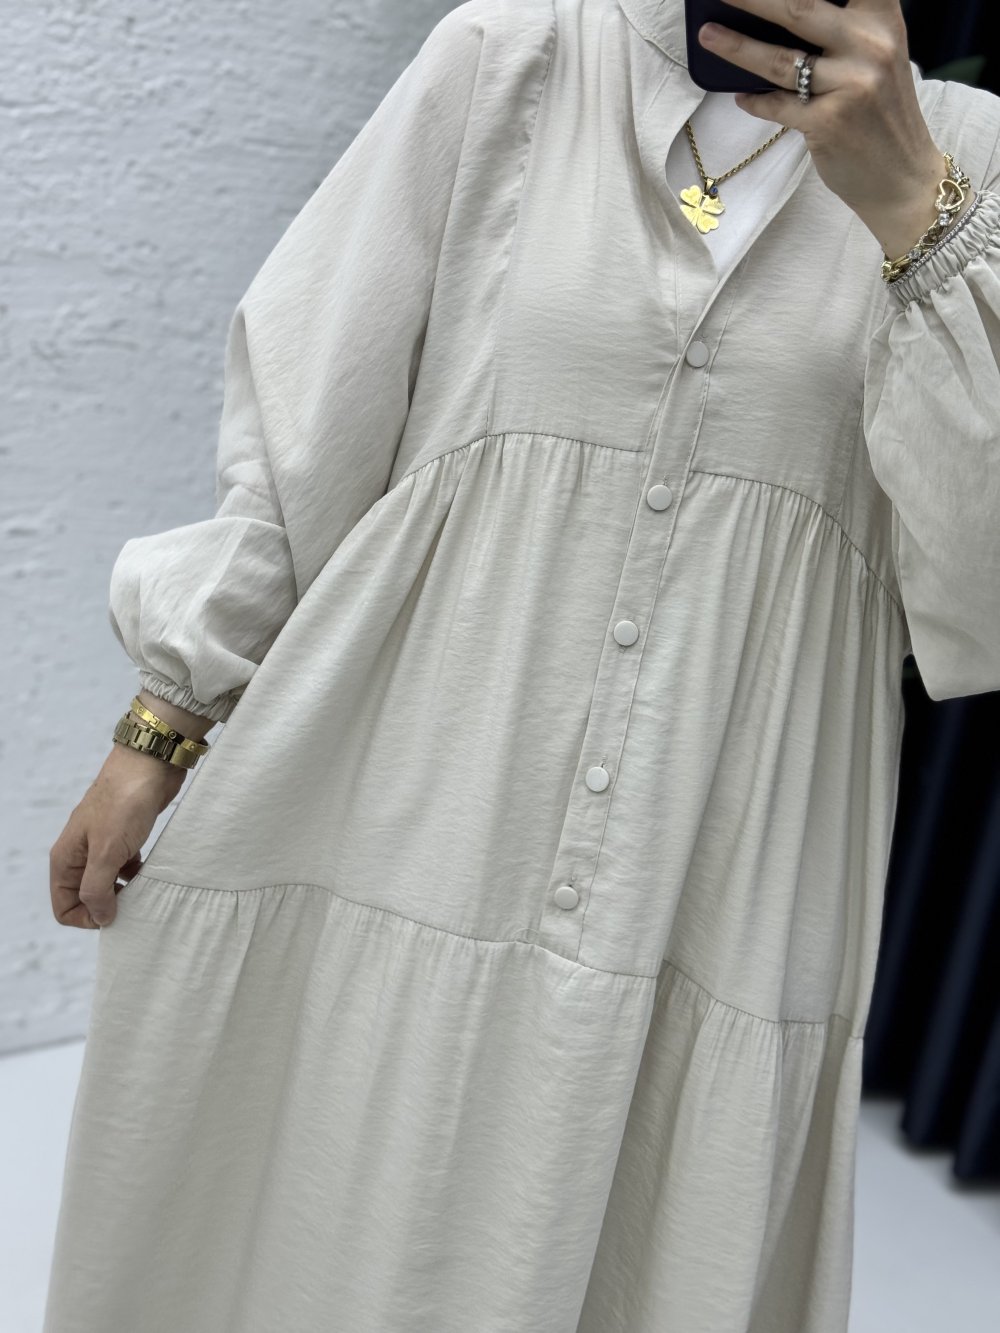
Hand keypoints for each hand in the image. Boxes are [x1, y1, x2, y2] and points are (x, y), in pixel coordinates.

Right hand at [49, 743, 186, 928]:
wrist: (149, 764)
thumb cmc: (125, 803)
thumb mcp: (107, 852)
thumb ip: (97, 888)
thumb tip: (100, 918)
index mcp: (65, 858)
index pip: (64, 906)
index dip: (87, 917)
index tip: (115, 913)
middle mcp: (79, 853)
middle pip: (84, 897)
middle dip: (107, 906)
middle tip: (134, 903)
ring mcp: (101, 844)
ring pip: (107, 882)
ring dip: (123, 891)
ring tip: (144, 889)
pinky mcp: (123, 836)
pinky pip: (124, 867)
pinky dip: (135, 875)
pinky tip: (151, 872)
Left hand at [696, 0, 971, 256]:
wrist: (903, 177)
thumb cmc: (883, 114)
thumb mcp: (879, 57)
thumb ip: (845, 32)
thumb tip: (781, 16)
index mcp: (883, 21)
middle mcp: (871, 46)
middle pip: (800, 9)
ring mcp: (850, 85)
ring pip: (780, 60)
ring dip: (736, 46)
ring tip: (707, 34)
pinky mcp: (829, 123)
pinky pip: (778, 106)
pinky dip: (755, 101)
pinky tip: (740, 96)